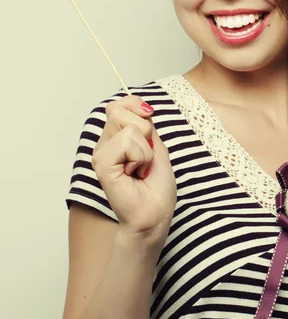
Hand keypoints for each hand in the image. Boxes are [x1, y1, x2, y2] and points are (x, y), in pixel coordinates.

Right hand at [91, 95, 176, 247]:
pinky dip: (140, 157)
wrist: (155, 213)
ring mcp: (100, 153)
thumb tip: (142, 106)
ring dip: (145, 150)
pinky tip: (135, 174)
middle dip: (145, 130)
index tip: (149, 119)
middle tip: (145, 157)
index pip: (119, 104)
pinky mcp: (101, 163)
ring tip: (141, 168)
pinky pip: (126, 142)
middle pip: (120, 110)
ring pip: (127, 126)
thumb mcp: (156, 147)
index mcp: (116, 139)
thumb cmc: (156, 187)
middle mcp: (104, 144)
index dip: (135, 105)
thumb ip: (146, 126)